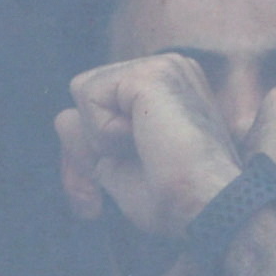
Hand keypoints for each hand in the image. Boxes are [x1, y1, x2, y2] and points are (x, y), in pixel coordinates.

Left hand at [57, 54, 244, 237]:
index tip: (93, 203)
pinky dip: (103, 133)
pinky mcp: (152, 73)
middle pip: (86, 93)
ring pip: (84, 92)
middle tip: (114, 185)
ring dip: (101, 139)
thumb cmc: (178, 201)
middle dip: (86, 145)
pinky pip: (89, 95)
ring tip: (147, 154)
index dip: (88, 149)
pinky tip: (145, 142)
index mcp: (170, 90)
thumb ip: (91, 142)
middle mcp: (170, 69)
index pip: (102, 101)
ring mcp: (164, 66)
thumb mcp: (119, 171)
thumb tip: (64, 117)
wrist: (211, 209)